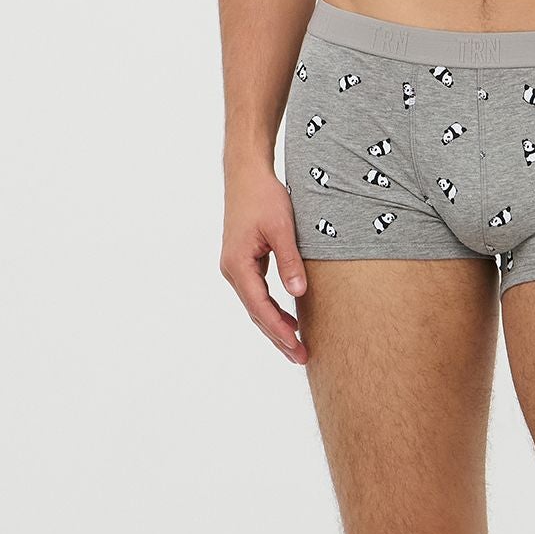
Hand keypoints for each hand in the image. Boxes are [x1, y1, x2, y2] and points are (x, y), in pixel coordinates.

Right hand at [221, 165, 310, 363]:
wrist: (246, 175)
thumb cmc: (264, 197)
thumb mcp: (282, 228)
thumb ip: (290, 261)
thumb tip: (298, 294)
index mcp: (238, 265)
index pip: (260, 307)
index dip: (279, 330)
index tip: (297, 347)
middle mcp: (232, 270)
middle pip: (256, 313)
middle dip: (278, 337)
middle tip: (302, 358)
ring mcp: (236, 268)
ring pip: (256, 306)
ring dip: (275, 327)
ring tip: (297, 348)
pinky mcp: (244, 263)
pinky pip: (258, 294)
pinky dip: (272, 310)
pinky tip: (289, 321)